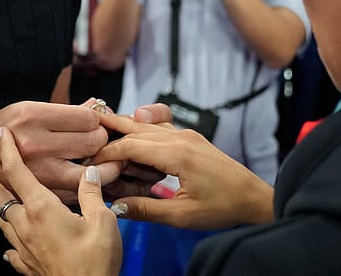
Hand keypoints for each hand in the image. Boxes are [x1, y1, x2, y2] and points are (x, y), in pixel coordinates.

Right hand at [0, 102, 119, 205]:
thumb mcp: (24, 111)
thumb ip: (63, 111)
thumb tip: (95, 105)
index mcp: (33, 116)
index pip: (87, 117)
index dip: (96, 120)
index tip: (93, 123)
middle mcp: (36, 143)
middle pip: (94, 142)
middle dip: (101, 141)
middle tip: (98, 141)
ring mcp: (38, 172)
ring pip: (92, 173)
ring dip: (102, 167)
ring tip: (100, 162)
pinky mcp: (38, 195)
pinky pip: (76, 193)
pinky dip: (86, 188)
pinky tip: (86, 180)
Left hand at [0, 127, 121, 275]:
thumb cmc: (94, 262)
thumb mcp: (102, 221)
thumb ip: (92, 193)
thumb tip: (91, 172)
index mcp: (42, 209)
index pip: (18, 172)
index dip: (8, 151)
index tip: (2, 134)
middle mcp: (27, 226)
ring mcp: (24, 247)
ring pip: (2, 221)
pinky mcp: (28, 265)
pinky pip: (12, 250)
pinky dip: (8, 242)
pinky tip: (8, 246)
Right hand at [89, 111, 274, 230]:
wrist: (254, 197)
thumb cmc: (223, 207)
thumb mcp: (182, 215)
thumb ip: (146, 209)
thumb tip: (115, 206)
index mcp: (177, 153)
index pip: (130, 145)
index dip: (106, 153)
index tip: (90, 164)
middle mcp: (180, 137)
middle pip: (135, 127)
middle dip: (110, 132)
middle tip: (86, 135)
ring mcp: (187, 135)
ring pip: (147, 125)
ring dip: (125, 129)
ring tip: (101, 131)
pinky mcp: (191, 139)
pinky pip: (159, 129)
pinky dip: (141, 132)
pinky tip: (131, 137)